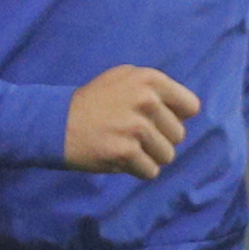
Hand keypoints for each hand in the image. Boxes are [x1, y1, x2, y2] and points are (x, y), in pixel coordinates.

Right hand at [63, 64, 201, 178]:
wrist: (57, 123)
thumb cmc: (94, 102)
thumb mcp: (124, 78)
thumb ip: (156, 87)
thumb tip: (188, 109)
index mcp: (150, 79)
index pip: (190, 107)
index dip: (175, 117)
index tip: (155, 120)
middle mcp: (146, 100)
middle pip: (179, 135)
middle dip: (159, 139)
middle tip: (133, 134)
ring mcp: (135, 127)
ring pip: (167, 156)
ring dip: (149, 156)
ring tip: (126, 145)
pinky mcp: (124, 152)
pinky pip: (150, 171)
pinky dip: (137, 170)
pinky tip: (118, 157)